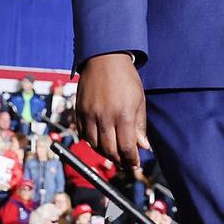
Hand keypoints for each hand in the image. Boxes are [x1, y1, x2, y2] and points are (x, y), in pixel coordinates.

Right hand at [76, 52, 147, 167]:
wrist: (104, 58)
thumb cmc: (125, 78)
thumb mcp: (139, 100)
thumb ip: (140, 126)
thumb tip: (144, 147)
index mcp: (123, 115)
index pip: (127, 148)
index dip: (131, 160)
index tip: (134, 165)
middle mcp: (105, 117)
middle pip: (109, 151)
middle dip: (119, 160)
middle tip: (124, 162)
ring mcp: (89, 114)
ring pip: (94, 145)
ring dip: (104, 153)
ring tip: (112, 153)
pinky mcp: (79, 111)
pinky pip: (83, 134)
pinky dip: (91, 142)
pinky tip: (99, 141)